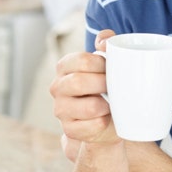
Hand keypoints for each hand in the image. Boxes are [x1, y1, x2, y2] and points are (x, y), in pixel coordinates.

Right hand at [50, 30, 120, 160]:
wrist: (107, 116)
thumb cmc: (106, 83)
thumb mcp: (107, 60)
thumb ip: (107, 42)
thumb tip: (104, 42)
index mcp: (65, 66)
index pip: (82, 60)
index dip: (102, 64)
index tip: (112, 69)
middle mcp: (57, 87)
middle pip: (80, 82)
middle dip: (104, 84)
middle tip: (114, 87)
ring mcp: (61, 109)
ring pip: (90, 107)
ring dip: (107, 105)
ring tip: (111, 103)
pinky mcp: (70, 130)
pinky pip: (94, 126)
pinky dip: (105, 122)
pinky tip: (106, 118)